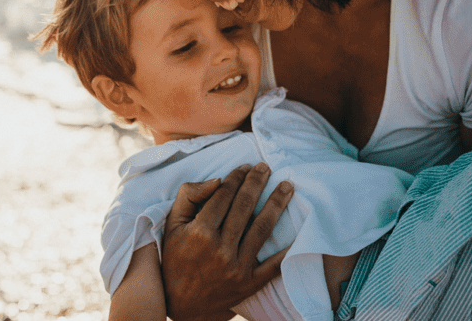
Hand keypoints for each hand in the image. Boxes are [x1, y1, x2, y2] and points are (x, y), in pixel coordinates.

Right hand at [161, 162, 293, 320]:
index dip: (236, 177)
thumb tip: (218, 180)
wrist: (181, 305)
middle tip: (266, 167)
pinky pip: (273, 265)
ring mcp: (236, 267)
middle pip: (244, 207)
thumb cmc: (175, 259)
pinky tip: (299, 230)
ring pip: (262, 228)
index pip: (224, 196)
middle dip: (257, 182)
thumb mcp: (172, 225)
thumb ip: (189, 196)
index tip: (245, 167)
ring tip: (287, 186)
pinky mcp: (249, 283)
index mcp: (199, 232)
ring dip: (277, 204)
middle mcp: (219, 249)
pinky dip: (288, 249)